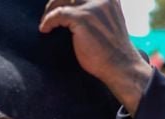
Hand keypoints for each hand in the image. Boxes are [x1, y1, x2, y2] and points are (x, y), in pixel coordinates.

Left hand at [39, 0, 151, 114]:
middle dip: (56, 1)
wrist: (119, 66)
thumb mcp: (108, 21)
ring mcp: (92, 7)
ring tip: (46, 23)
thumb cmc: (111, 50)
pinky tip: (44, 29)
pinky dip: (48, 21)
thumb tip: (71, 11)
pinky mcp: (82, 18)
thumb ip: (96, 11)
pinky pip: (58, 14)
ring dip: (50, 10)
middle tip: (48, 14)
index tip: (58, 6)